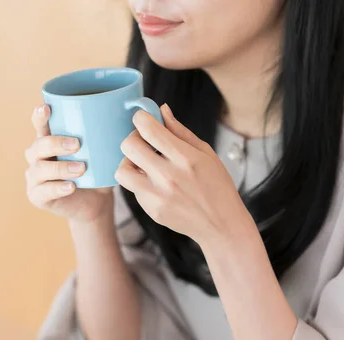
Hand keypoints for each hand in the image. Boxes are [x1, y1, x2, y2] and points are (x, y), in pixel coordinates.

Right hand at [25, 104, 112, 222]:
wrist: (96, 203)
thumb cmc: (97, 171)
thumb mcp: (103, 152)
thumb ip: (110, 135)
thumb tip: (133, 110)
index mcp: (49, 140)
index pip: (40, 124)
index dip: (40, 116)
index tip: (47, 108)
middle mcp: (38, 157)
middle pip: (38, 145)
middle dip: (56, 143)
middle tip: (77, 144)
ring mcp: (35, 177)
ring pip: (40, 169)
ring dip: (60, 167)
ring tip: (81, 168)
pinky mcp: (38, 197)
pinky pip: (43, 192)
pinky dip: (58, 188)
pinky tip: (71, 187)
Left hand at [115, 104, 251, 244]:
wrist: (221, 224)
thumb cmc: (217, 185)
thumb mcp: (206, 153)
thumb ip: (180, 131)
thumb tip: (161, 110)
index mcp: (185, 158)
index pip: (148, 129)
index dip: (140, 118)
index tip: (142, 119)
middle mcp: (169, 177)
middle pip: (128, 146)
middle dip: (133, 138)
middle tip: (144, 142)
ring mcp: (158, 196)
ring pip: (122, 170)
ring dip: (129, 163)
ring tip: (143, 165)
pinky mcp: (152, 210)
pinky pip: (133, 189)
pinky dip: (140, 182)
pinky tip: (155, 183)